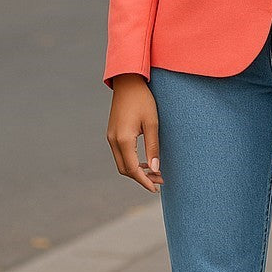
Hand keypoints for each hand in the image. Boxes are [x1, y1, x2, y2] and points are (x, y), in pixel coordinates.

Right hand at [106, 74, 163, 193]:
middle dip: (142, 178)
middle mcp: (113, 141)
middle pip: (125, 170)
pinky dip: (132, 161)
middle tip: (160, 180)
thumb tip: (155, 168)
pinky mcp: (112, 133)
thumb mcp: (152, 123)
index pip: (133, 169)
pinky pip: (120, 154)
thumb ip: (153, 147)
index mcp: (123, 139)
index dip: (144, 181)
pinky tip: (145, 161)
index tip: (156, 189)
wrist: (128, 82)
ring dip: (137, 170)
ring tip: (155, 172)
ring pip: (122, 163)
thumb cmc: (143, 100)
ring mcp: (111, 137)